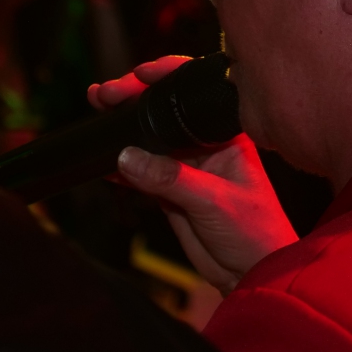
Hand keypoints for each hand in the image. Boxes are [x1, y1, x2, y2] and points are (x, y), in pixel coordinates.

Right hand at [89, 57, 298, 291]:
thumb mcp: (214, 202)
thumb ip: (171, 179)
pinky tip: (101, 161)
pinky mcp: (171, 192)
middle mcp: (207, 145)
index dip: (166, 78)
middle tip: (104, 95)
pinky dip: (121, 167)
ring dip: (123, 129)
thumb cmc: (255, 234)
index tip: (139, 76)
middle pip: (165, 112)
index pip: (194, 96)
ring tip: (96, 111)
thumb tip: (128, 156)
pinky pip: (141, 172)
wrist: (253, 276)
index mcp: (228, 135)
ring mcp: (187, 167)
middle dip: (135, 99)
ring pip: (150, 141)